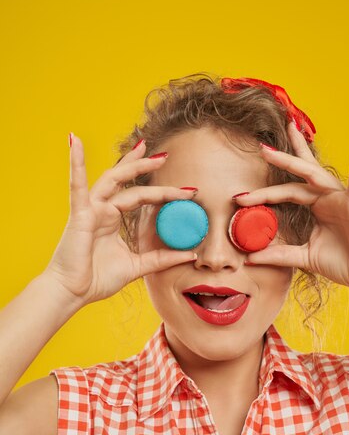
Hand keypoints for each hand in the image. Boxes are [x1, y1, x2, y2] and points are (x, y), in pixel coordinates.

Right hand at [45, 135, 196, 304]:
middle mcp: (102, 210)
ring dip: (129, 164)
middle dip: (146, 167)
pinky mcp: (79, 214)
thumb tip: (190, 254)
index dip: (162, 192)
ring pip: (112, 179)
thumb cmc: (97, 279)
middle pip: (127, 181)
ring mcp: (90, 209)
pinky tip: (75, 141)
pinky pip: (77, 185)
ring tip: (146, 149)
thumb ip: (161, 258)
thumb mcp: (137, 266)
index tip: (187, 190)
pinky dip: (75, 163)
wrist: (73, 293)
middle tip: (167, 156)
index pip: (141, 197)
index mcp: (113, 219)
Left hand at [238, 121, 348, 291]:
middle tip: (261, 146)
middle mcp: (328, 198)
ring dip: (300, 156)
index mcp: (317, 208)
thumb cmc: (346, 264)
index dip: (264, 195)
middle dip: (281, 160)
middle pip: (299, 175)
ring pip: (315, 173)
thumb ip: (280, 255)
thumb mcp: (305, 257)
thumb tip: (251, 258)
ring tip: (289, 131)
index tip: (240, 198)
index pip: (286, 193)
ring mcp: (343, 198)